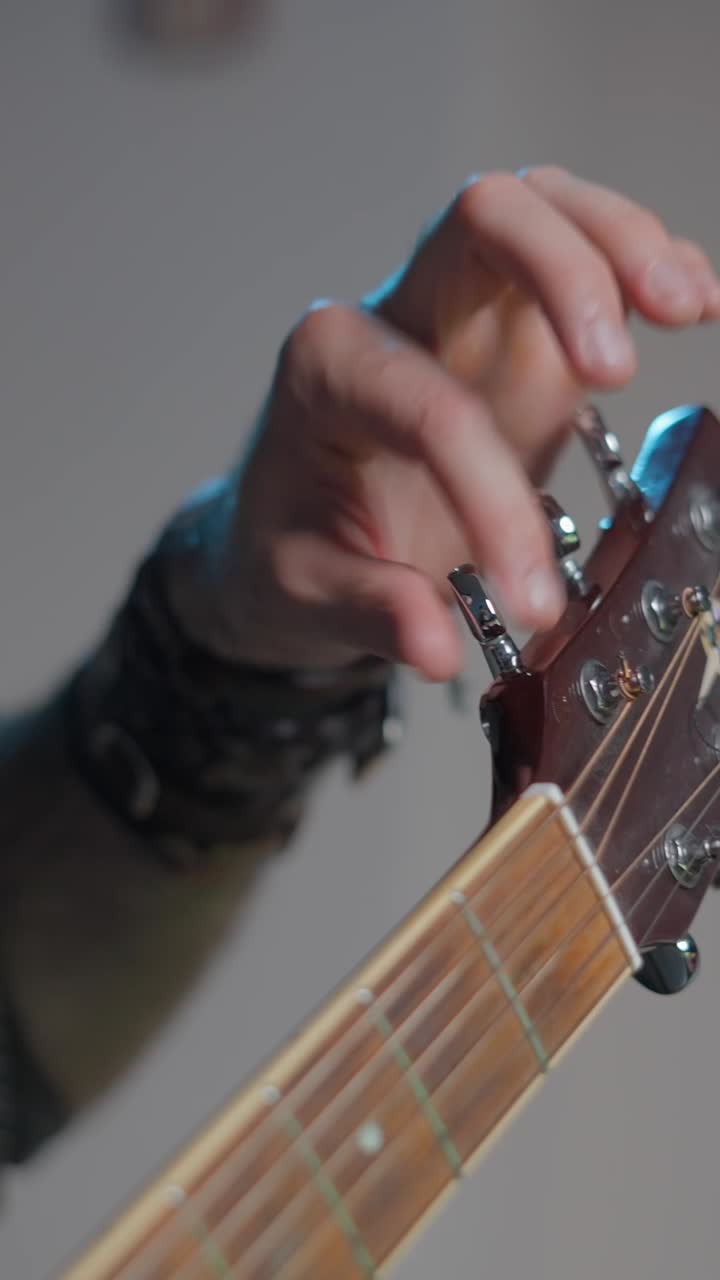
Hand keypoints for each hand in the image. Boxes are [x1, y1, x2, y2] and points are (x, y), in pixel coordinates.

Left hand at [173, 167, 719, 681]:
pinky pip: (581, 252)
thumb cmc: (291, 547)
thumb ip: (370, 611)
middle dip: (567, 274)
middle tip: (620, 370)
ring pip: (544, 207)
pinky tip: (691, 300)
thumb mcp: (304, 596)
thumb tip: (435, 646)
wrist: (290, 527)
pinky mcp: (517, 326)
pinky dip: (641, 260)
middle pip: (485, 219)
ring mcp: (463, 308)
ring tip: (688, 308)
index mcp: (328, 371)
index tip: (531, 597)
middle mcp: (396, 311)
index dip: (493, 504)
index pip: (433, 410)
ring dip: (621, 246)